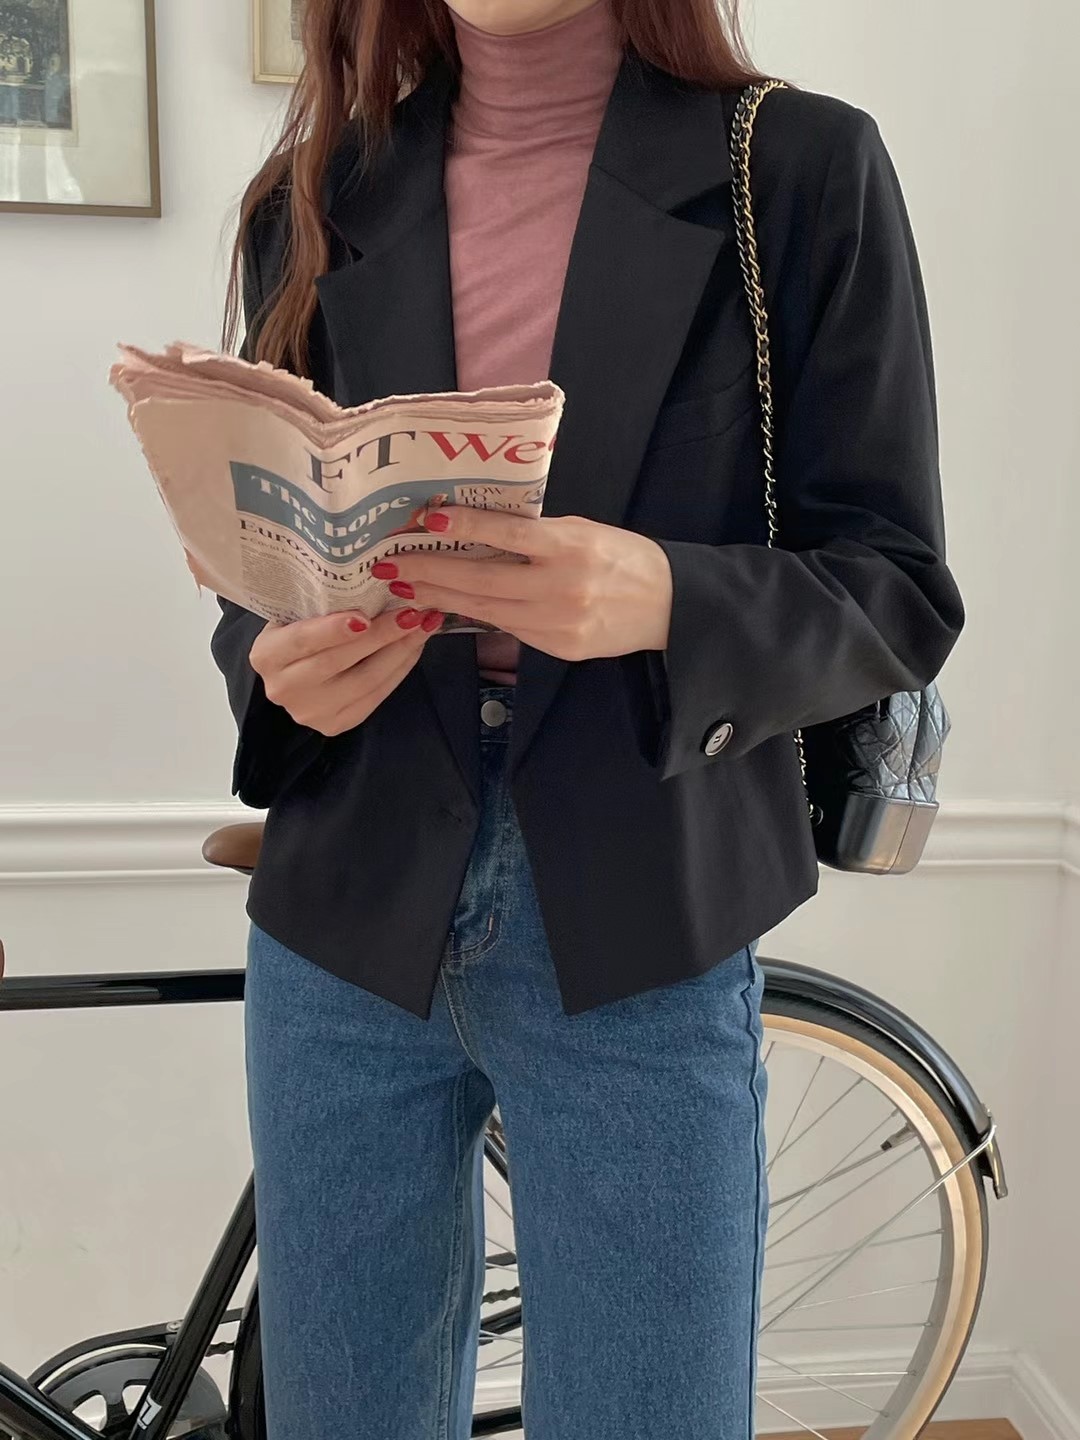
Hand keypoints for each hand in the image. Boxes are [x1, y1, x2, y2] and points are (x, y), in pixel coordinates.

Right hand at [250, 607, 444, 736]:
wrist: (292, 670)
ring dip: (399, 652)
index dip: (334, 629)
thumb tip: (374, 579)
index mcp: (266, 655)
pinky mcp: (335, 724)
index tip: (365, 614)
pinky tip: (413, 647)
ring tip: (422, 626)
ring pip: (364, 682)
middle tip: (412, 612)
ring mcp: (309, 712)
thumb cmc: (299, 629)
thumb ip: (321, 603)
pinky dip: (399, 669)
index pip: (302, 640)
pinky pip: (375, 697)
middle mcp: (283, 688)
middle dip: (381, 635)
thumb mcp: (297, 613)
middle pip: (338, 661)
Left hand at [380, 508, 673, 661]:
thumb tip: (478, 531)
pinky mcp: (559, 648)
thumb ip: (535, 535)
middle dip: (432, 572)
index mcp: (571, 546)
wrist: (668, 605)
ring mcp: (559, 623)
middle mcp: (562, 587)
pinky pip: (507, 628)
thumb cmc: (621, 557)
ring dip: (442, 599)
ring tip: (406, 588)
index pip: (508, 534)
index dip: (465, 526)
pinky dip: (474, 616)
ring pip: (487, 610)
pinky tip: (447, 608)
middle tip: (391, 564)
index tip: (426, 519)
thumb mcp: (582, 531)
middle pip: (484, 580)